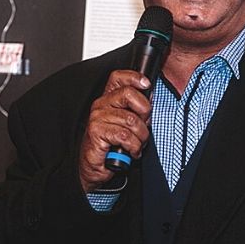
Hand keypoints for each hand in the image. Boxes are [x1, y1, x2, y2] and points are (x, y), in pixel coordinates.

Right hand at [78, 69, 153, 194]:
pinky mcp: (97, 132)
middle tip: (143, 127)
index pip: (118, 78)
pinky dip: (134, 147)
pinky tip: (130, 151)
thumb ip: (137, 112)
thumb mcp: (127, 125)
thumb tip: (151, 103)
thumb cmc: (112, 145)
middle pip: (128, 94)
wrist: (94, 166)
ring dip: (141, 138)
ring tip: (136, 144)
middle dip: (144, 112)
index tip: (146, 84)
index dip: (134, 77)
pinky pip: (125, 136)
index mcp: (109, 99)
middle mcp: (101, 105)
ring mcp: (98, 117)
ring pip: (132, 120)